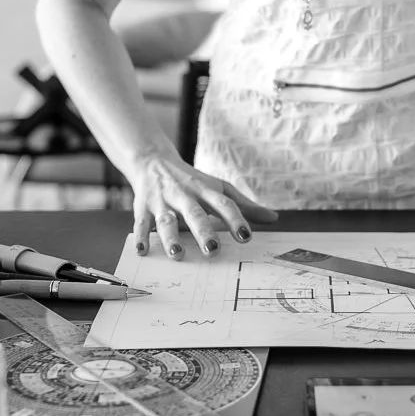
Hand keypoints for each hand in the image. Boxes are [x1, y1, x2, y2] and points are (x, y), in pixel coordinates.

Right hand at [128, 155, 277, 259]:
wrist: (153, 160)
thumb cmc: (191, 180)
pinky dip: (141, 237)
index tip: (246, 237)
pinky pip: (141, 223)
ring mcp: (163, 201)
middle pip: (195, 213)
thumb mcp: (218, 188)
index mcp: (205, 190)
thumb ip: (244, 205)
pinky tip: (143, 251)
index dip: (236, 219)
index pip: (223, 203)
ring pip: (166, 220)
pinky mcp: (143, 207)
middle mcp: (184, 195)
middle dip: (203, 231)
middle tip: (213, 249)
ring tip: (178, 254)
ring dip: (171, 237)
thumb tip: (273, 218)